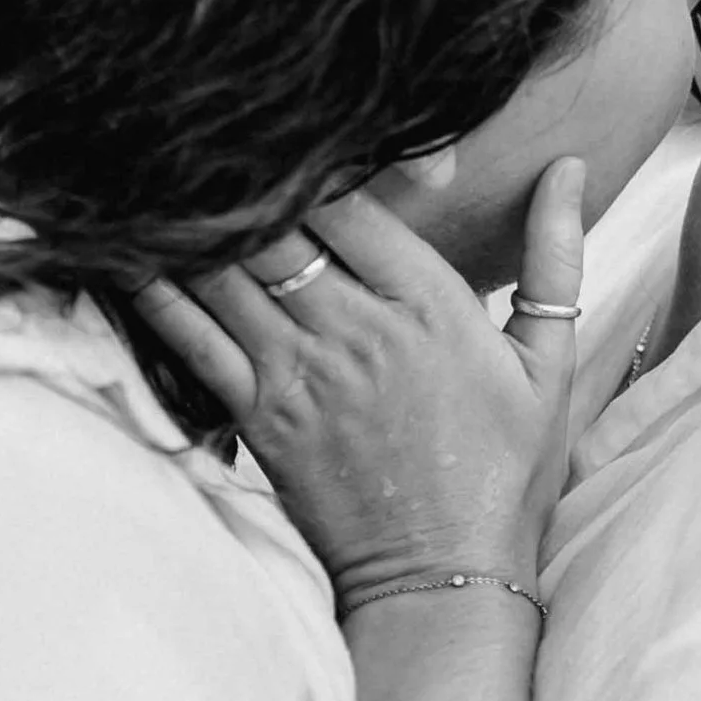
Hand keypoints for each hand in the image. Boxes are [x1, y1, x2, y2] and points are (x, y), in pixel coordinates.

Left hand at [130, 159, 586, 601]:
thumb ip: (555, 257)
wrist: (443, 580)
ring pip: (227, 268)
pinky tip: (131, 248)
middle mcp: (357, 328)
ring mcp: (301, 372)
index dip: (318, 152)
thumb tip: (569, 168)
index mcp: (430, 303)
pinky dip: (157, 290)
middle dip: (242, 174)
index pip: (353, 199)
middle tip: (210, 129)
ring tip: (161, 167)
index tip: (294, 119)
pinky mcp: (259, 416)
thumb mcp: (549, 363)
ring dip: (194, 217)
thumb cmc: (505, 472)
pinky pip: (191, 337)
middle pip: (279, 222)